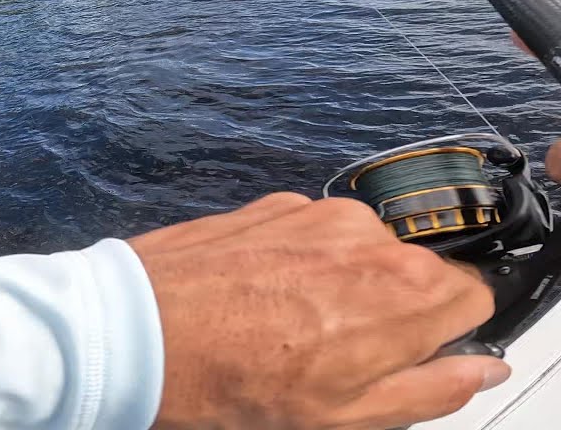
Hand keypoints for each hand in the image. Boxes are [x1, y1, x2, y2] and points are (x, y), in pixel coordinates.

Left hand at [130, 193, 506, 429]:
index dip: (444, 333)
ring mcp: (313, 214)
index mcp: (402, 290)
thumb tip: (477, 368)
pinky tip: (255, 302)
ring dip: (337, 286)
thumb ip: (429, 388)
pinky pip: (308, 236)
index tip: (412, 356)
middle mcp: (366, 237)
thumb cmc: (228, 380)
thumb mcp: (344, 415)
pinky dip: (294, 264)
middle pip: (412, 274)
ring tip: (283, 329)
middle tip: (333, 354)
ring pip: (359, 253)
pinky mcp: (269, 206)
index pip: (471, 298)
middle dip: (387, 311)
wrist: (136, 332)